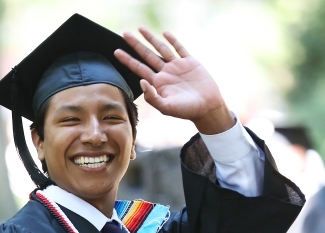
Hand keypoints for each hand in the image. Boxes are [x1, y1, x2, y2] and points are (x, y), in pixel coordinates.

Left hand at [114, 27, 233, 134]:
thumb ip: (152, 96)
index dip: (127, 60)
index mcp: (158, 83)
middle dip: (135, 45)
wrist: (208, 108)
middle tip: (125, 34)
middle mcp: (165, 73)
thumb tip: (141, 81)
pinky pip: (179, 48)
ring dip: (151, 38)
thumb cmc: (186, 111)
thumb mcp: (166, 107)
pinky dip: (173, 40)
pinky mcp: (190, 62)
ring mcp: (177, 66)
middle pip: (146, 55)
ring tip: (141, 29)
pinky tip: (165, 33)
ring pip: (161, 49)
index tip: (116, 51)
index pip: (138, 68)